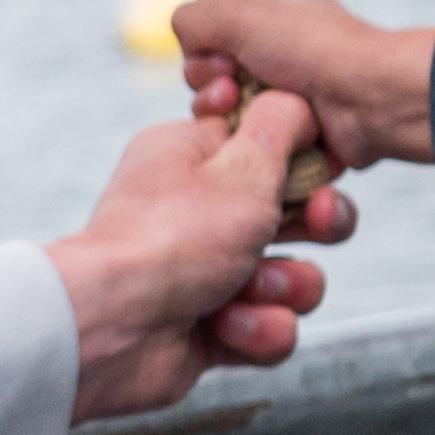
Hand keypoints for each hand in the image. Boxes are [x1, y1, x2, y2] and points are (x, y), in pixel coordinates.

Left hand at [43, 90, 352, 421]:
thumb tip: (297, 104)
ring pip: (290, 276)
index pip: (268, 146)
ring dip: (284, 286)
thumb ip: (281, 127)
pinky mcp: (212, 326)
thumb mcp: (241, 168)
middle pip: (294, 212)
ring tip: (249, 289)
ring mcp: (205, 272)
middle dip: (316, 224)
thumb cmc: (171, 239)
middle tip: (317, 222)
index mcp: (192, 156)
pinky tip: (226, 327)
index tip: (323, 168)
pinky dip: (257, 330)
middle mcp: (198, 211)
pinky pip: (269, 326)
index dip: (306, 160)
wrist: (111, 330)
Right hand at [174, 0, 434, 172]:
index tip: (219, 51)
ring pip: (226, 106)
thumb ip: (190, 18)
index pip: (210, 20)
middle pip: (209, 68)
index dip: (204, 40)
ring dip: (227, 111)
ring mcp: (287, 83)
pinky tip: (262, 134)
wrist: (373, 102)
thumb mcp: (237, 12)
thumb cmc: (314, 48)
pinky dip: (250, 136)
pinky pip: (251, 133)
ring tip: (247, 110)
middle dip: (211, 82)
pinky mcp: (293, 123)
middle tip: (233, 86)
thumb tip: (181, 38)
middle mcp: (279, 39)